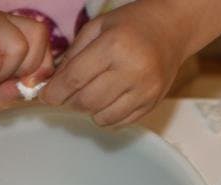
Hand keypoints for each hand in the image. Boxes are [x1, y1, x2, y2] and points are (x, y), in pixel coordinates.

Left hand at [40, 0, 220, 125]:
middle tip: (68, 94)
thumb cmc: (131, 25)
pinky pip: (120, 123)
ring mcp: (145, 90)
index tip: (46, 97)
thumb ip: (73, 55)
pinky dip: (106, 116)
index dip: (55, 92)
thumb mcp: (98, 27)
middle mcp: (132, 70)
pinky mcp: (152, 103)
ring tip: (91, 94)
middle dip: (70, 102)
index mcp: (114, 46)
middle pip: (86, 102)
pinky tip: (108, 100)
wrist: (173, 28)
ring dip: (89, 111)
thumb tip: (51, 85)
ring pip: (102, 117)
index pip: (74, 79)